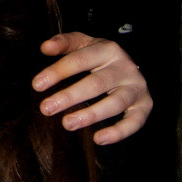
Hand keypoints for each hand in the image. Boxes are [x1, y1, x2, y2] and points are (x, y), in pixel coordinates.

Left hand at [32, 33, 150, 144]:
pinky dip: (118, 132)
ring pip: (115, 103)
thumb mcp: (82, 44)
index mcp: (107, 49)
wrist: (129, 66)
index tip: (37, 85)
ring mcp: (136, 87)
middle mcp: (124, 68)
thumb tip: (45, 47)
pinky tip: (98, 139)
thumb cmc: (97, 56)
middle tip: (46, 108)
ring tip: (67, 123)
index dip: (58, 72)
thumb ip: (64, 43)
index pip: (80, 60)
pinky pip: (135, 121)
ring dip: (90, 115)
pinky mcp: (144, 105)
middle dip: (69, 96)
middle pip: (96, 83)